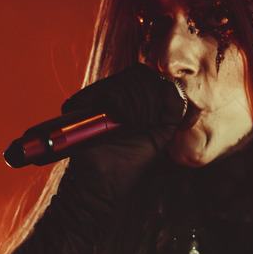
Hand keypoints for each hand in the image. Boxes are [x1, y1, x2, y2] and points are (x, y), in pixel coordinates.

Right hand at [57, 65, 187, 225]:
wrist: (109, 180)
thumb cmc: (133, 160)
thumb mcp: (163, 132)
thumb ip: (174, 107)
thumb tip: (170, 82)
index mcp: (127, 96)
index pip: (145, 73)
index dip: (157, 90)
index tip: (155, 118)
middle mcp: (109, 93)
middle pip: (138, 73)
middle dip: (149, 100)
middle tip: (143, 124)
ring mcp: (93, 97)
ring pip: (124, 80)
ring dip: (137, 105)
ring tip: (131, 126)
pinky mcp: (79, 104)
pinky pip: (107, 89)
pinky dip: (122, 104)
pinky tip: (121, 122)